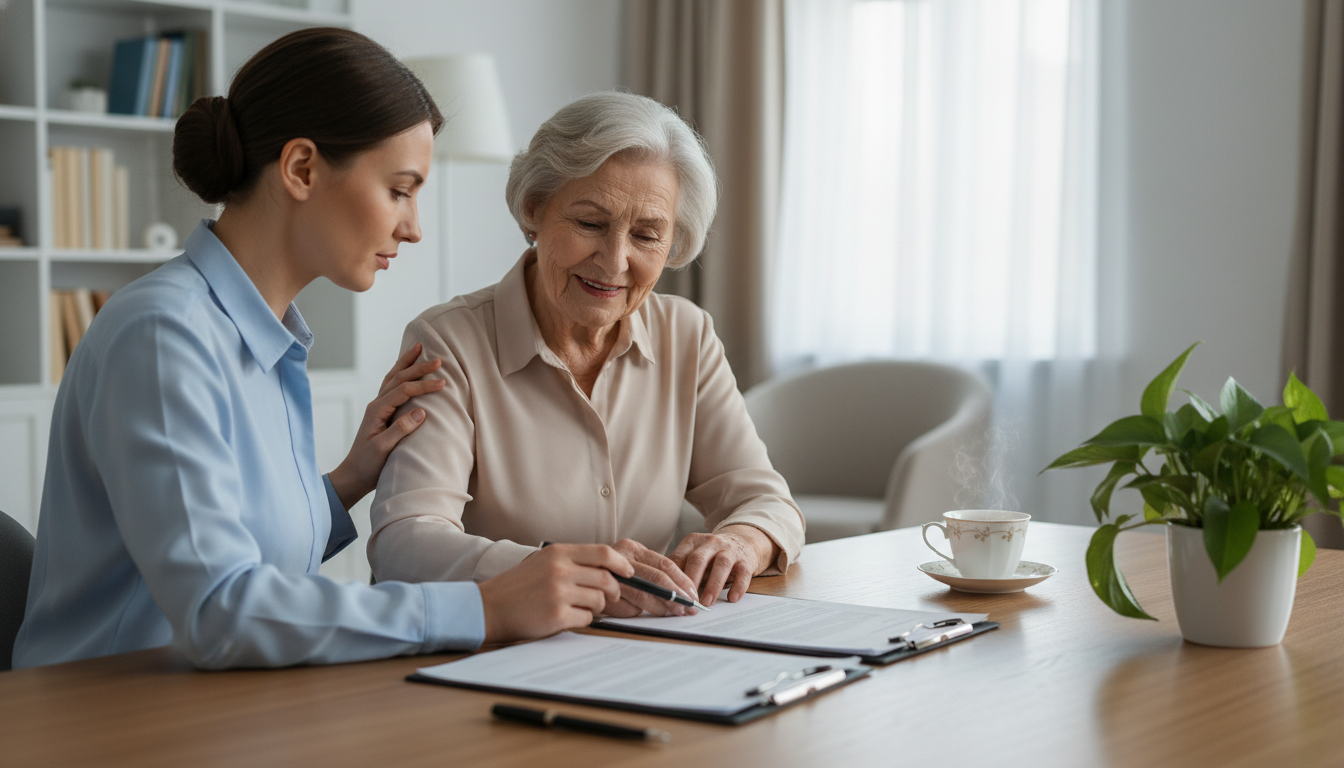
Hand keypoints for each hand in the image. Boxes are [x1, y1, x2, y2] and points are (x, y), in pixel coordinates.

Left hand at [327, 343, 445, 509]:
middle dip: (418, 367)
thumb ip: (400, 429)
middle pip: (398, 378)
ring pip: (393, 378)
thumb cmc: (368, 465)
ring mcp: (378, 408)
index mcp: (377, 410)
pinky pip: (392, 387)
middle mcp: (376, 405)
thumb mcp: (383, 449)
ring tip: (418, 348)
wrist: (353, 476)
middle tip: (438, 359)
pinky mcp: (382, 413)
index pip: (404, 391)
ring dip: (406, 363)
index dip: (423, 385)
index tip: (442, 383)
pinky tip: (406, 370)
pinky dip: (401, 374)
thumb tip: (421, 411)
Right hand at [478, 544, 632, 642]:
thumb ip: (572, 560)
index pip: (603, 552)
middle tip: (610, 597)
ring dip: (596, 607)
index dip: (621, 563)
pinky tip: (567, 617)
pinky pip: (587, 619)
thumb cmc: (518, 586)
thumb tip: (609, 566)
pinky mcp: (556, 616)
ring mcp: (558, 593)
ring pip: (599, 600)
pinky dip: (583, 620)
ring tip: (578, 607)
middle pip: (607, 579)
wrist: (489, 607)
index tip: (629, 572)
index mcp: (558, 553)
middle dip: (614, 591)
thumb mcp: (543, 562)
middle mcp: (560, 570)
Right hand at [602, 539, 701, 617]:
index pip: (665, 563)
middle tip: (689, 609)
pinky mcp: (599, 592)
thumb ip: (651, 574)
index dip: (683, 581)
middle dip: (677, 595)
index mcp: (631, 548)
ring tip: (671, 614)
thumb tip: (683, 594)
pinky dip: (636, 612)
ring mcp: (608, 574)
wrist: (573, 579)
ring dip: (660, 607)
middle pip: (657, 577)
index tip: (694, 595)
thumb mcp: (630, 568)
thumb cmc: (610, 576)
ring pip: (643, 593)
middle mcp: (620, 557)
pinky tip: (639, 614)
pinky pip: (625, 606)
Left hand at [669, 525, 778, 606]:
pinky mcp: (745, 560)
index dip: (672, 577)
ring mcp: (729, 550)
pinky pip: (743, 573)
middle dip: (691, 580)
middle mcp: (711, 543)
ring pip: (721, 564)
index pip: (679, 558)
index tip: (668, 595)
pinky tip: (732, 598)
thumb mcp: (694, 555)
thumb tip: (661, 590)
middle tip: (686, 601)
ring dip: (713, 585)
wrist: (743, 542)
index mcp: (693, 541)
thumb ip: (680, 568)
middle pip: (698, 559)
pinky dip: (738, 586)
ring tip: (707, 603)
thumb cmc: (711, 555)